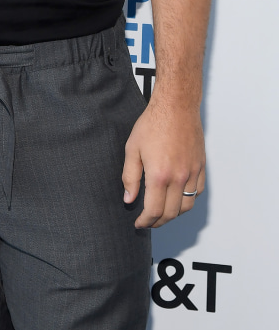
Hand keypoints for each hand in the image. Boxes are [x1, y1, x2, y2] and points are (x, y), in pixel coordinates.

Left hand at [122, 92, 204, 227]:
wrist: (176, 107)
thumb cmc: (152, 124)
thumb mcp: (132, 149)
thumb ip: (130, 177)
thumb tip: (129, 199)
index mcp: (159, 175)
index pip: (154, 211)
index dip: (146, 222)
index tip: (139, 223)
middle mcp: (179, 178)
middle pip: (171, 213)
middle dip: (158, 222)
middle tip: (148, 221)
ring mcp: (192, 173)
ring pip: (187, 206)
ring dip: (174, 214)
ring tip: (162, 213)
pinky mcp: (201, 166)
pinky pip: (197, 192)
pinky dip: (188, 200)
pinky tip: (178, 198)